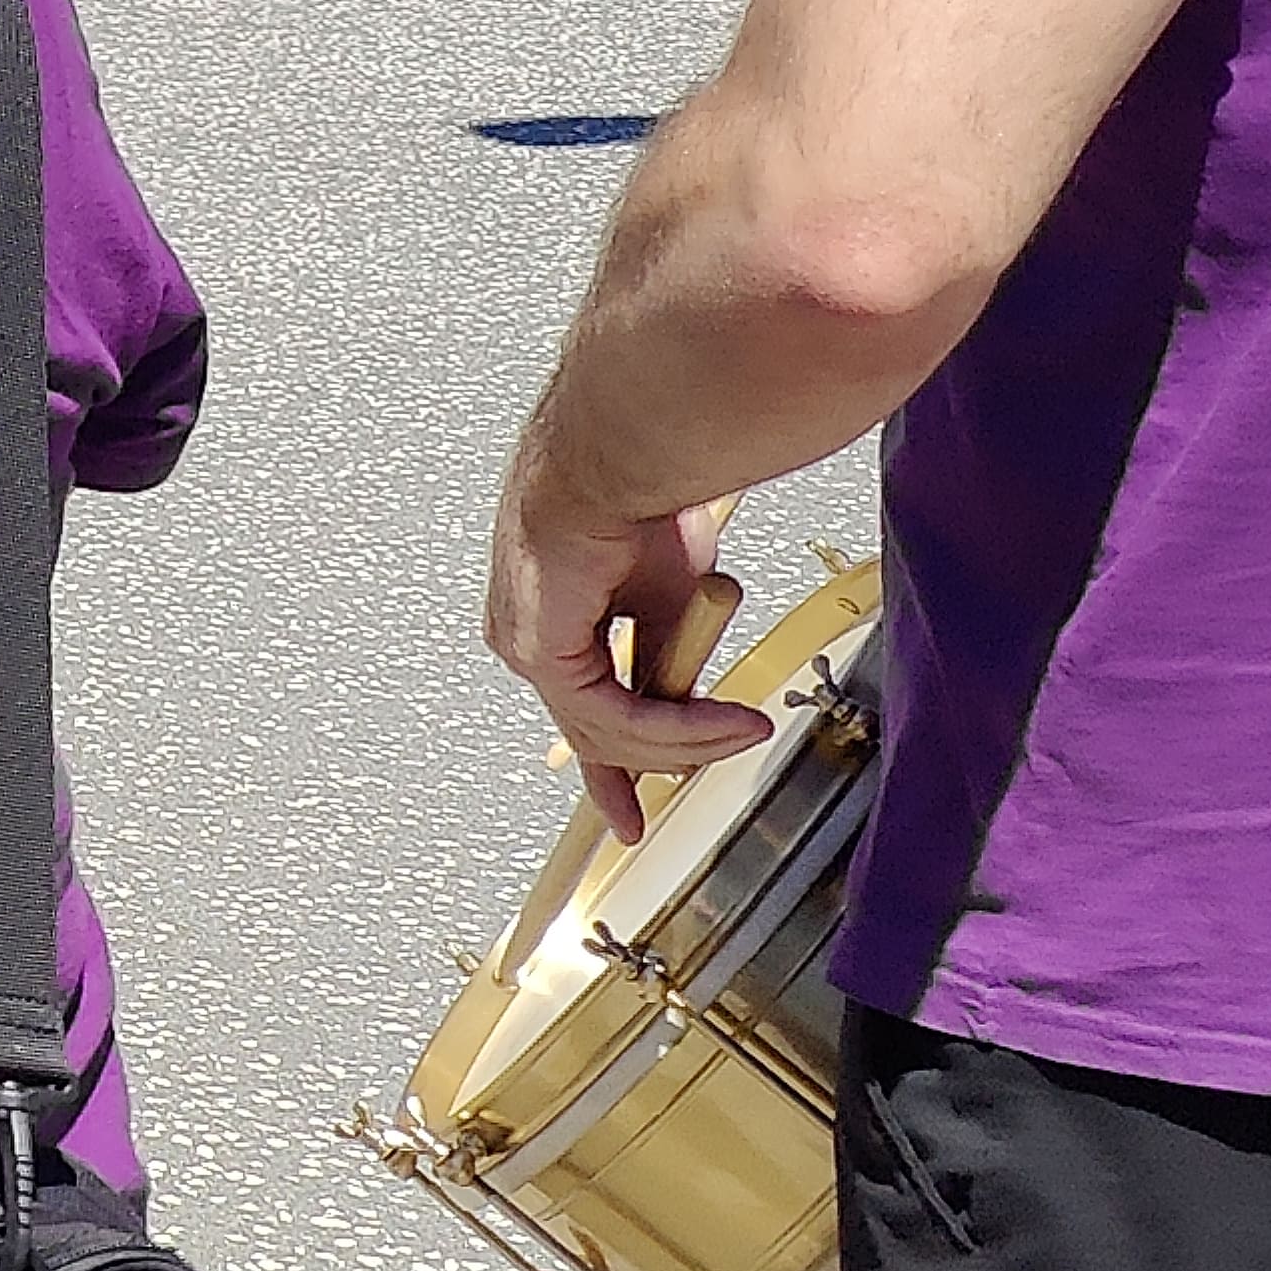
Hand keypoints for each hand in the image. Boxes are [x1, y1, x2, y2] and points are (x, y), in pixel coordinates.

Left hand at [480, 477, 766, 844]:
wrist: (622, 453)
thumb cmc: (639, 502)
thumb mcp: (663, 596)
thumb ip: (662, 653)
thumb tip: (679, 696)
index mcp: (545, 620)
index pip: (575, 711)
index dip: (608, 773)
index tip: (626, 817)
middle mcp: (523, 635)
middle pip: (595, 731)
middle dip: (666, 754)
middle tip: (735, 740)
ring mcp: (524, 644)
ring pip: (609, 732)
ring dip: (690, 736)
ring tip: (747, 724)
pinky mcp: (541, 650)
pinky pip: (616, 716)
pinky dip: (679, 725)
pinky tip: (727, 720)